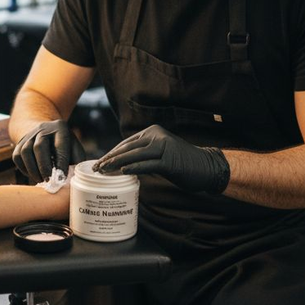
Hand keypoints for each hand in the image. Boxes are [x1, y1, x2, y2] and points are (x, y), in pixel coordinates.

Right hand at [13, 120, 87, 182]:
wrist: (46, 132)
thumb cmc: (64, 145)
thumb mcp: (74, 147)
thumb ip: (76, 160)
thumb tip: (73, 177)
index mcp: (60, 128)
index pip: (60, 145)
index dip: (61, 162)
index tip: (62, 177)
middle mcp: (43, 129)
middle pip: (39, 146)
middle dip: (44, 166)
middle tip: (48, 180)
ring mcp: (29, 135)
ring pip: (26, 152)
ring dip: (32, 169)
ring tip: (40, 180)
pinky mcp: (19, 143)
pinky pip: (17, 157)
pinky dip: (24, 168)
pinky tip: (33, 175)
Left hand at [94, 125, 229, 193]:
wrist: (207, 166)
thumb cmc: (182, 162)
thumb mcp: (161, 153)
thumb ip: (145, 154)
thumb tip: (124, 164)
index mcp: (153, 132)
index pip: (127, 143)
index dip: (112, 153)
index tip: (100, 162)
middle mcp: (157, 136)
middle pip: (128, 148)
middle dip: (110, 158)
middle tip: (97, 168)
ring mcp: (164, 147)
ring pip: (134, 155)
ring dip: (117, 164)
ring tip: (104, 171)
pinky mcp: (169, 161)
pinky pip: (148, 165)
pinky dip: (134, 168)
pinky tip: (123, 172)